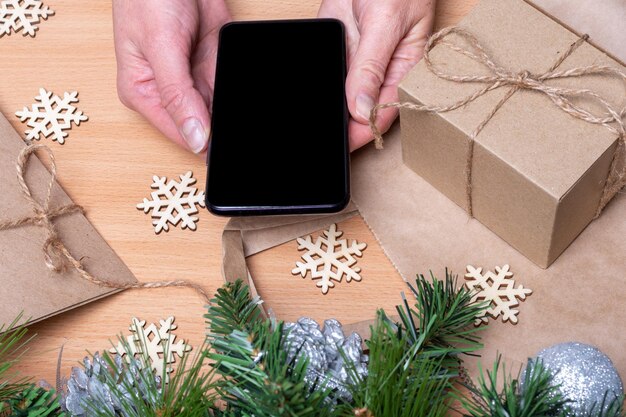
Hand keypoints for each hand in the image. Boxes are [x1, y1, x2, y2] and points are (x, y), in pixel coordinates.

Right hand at [113, 0, 230, 153]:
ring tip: (238, 101)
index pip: (180, 133)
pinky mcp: (213, 64)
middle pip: (202, 123)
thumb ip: (177, 94)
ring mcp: (193, 78)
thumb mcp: (160, 46)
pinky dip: (237, 87)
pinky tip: (241, 88)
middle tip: (237, 128)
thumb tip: (195, 139)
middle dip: (221, 126)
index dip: (204, 143)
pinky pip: (230, 85)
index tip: (227, 148)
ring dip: (231, 107)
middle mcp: (169, 91)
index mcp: (144, 93)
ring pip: (220, 107)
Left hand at [318, 0, 435, 149]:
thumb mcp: (386, 22)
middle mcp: (379, 72)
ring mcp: (356, 64)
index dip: (364, 130)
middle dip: (343, 125)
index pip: (385, 111)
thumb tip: (360, 109)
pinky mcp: (337, 52)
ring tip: (309, 124)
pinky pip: (324, 75)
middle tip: (320, 138)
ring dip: (327, 107)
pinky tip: (303, 96)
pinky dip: (314, 85)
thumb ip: (372, 66)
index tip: (344, 144)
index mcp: (404, 71)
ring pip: (339, 97)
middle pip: (360, 110)